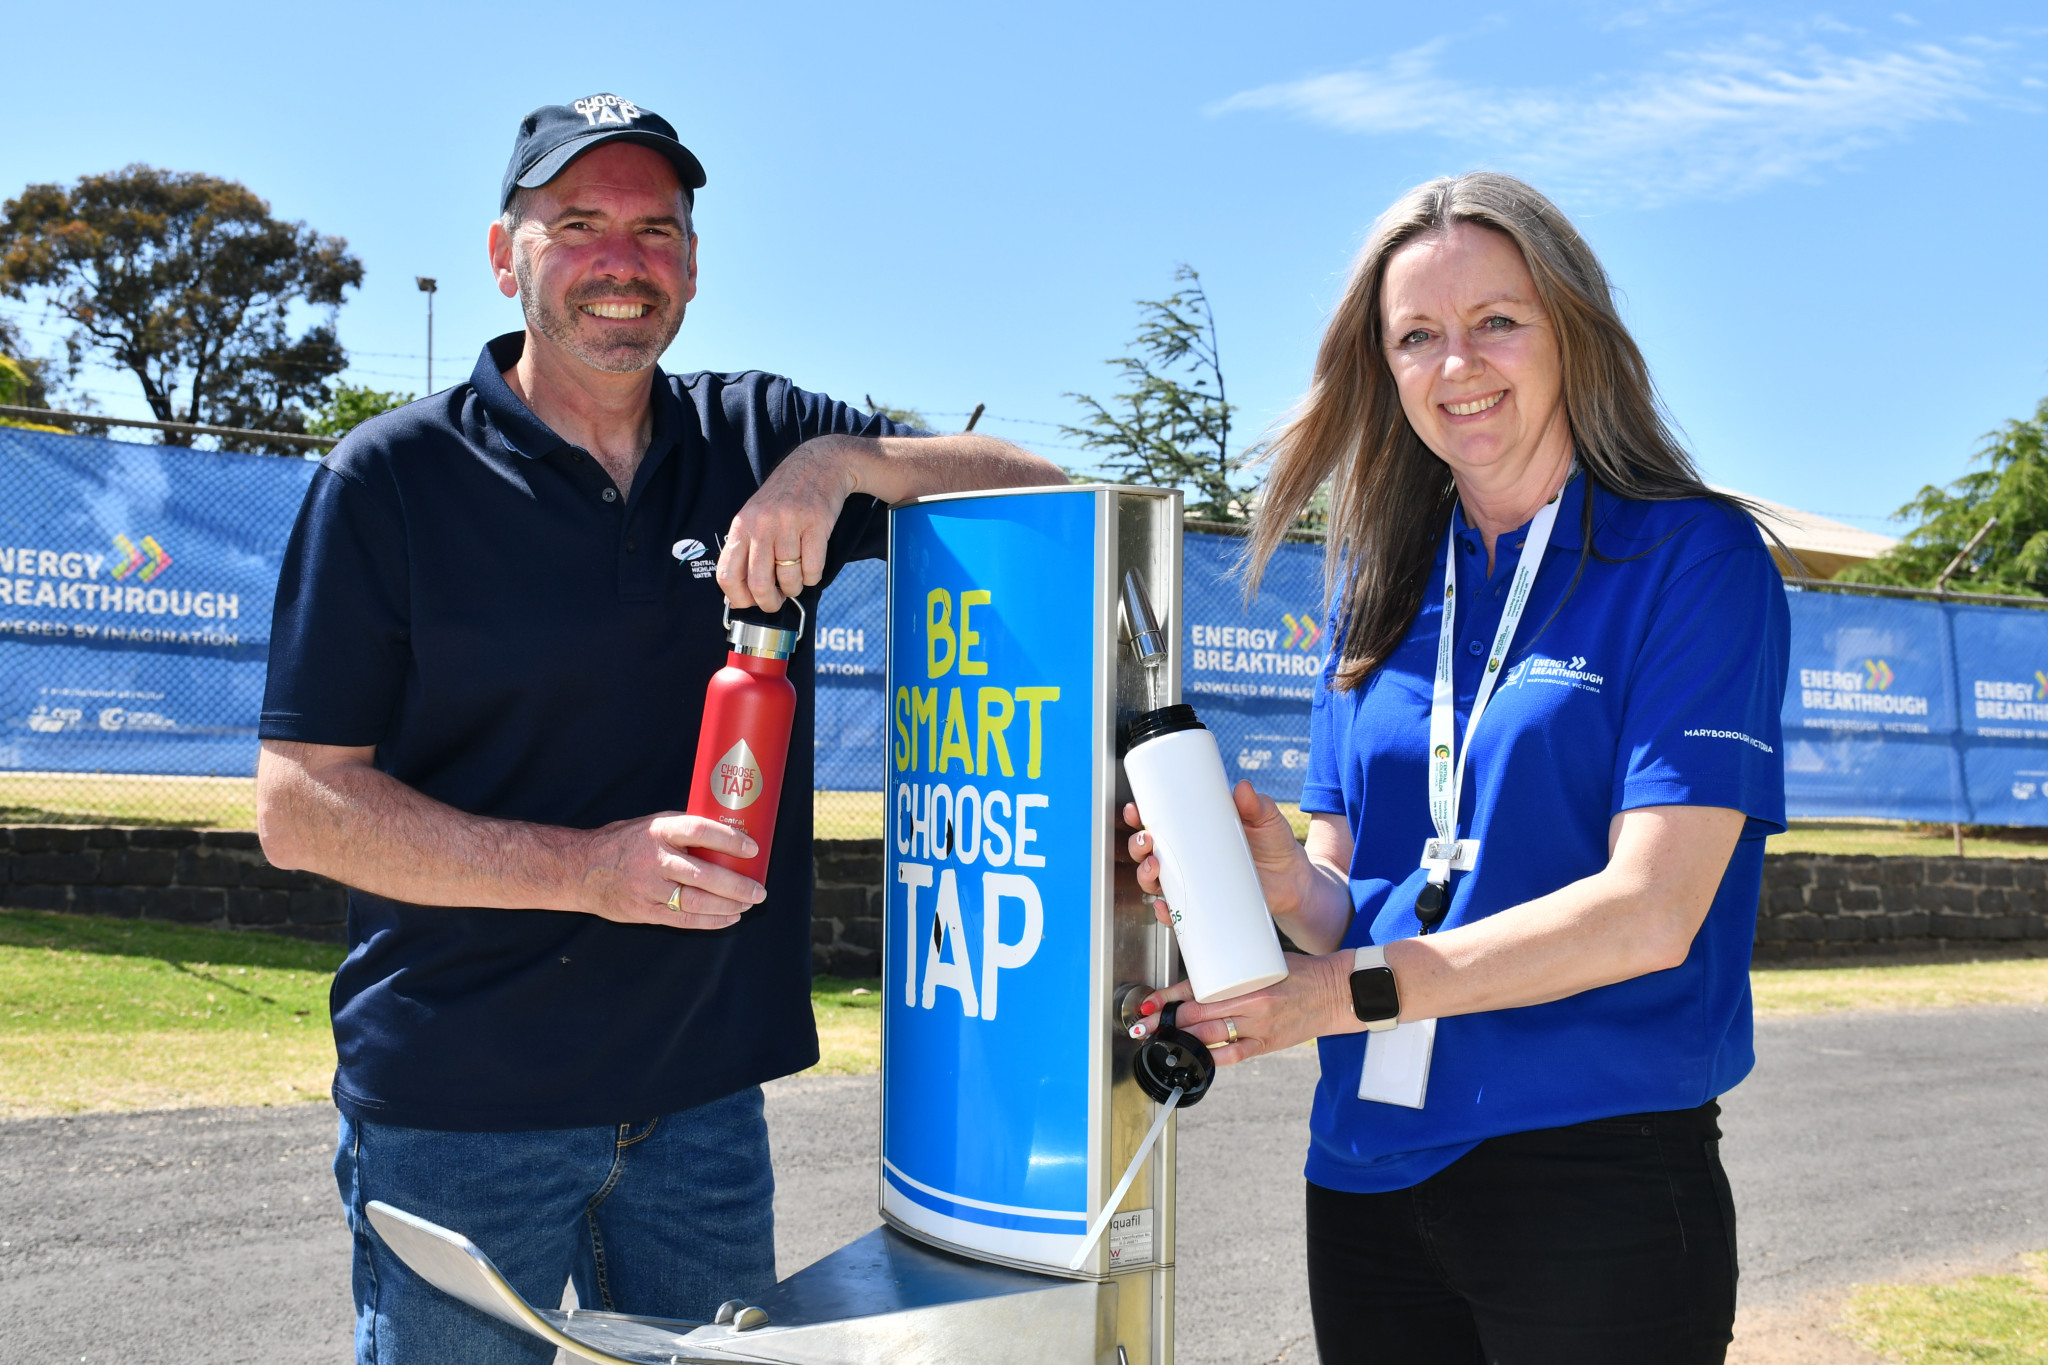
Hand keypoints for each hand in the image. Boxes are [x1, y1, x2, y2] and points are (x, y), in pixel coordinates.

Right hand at [572, 813, 765, 929]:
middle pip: (703, 874)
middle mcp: (654, 859)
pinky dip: (709, 920)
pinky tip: (729, 918)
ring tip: (748, 904)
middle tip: (759, 890)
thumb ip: (682, 830)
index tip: (752, 848)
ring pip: (695, 901)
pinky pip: (682, 919)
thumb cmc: (623, 842)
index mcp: (658, 830)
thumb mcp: (651, 825)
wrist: (581, 869)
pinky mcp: (643, 911)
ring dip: (727, 906)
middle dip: (736, 885)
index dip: (729, 840)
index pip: (699, 831)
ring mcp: (647, 888)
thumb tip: (725, 834)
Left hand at [717, 435, 864, 610]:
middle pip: (759, 583)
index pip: (727, 574)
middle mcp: (762, 525)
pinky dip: (813, 577)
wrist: (818, 465)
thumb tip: (740, 592)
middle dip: (769, 602)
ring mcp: (789, 524)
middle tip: (776, 601)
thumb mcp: (755, 515)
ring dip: (794, 589)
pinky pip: (813, 569)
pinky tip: (811, 568)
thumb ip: (746, 548)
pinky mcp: (816, 525)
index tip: (748, 602)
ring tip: (796, 580)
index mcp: (742, 525)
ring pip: (789, 579)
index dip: (737, 598)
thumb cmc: (784, 497)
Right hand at [1122, 780, 1310, 926]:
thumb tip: (1243, 789)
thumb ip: (1257, 805)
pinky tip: (1164, 908)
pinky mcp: (1204, 907)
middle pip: (1148, 853)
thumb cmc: (1277, 846)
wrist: (1295, 883)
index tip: (1135, 811)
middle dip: (1138, 847)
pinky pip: (1176, 913)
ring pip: (1155, 882)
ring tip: (1154, 869)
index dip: (1140, 817)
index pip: (1160, 822)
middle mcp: (1188, 858)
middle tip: (1148, 842)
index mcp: (1196, 832)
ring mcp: (1194, 884)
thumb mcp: (1267, 820)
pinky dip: (1164, 913)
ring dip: (1145, 876)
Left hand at [1126, 952, 1360, 1066]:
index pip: (1198, 989)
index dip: (1168, 999)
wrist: (1337, 992)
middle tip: (1148, 1024)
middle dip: (1167, 1021)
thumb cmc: (1302, 972)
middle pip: (1196, 1015)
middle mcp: (1251, 1005)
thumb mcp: (1265, 962)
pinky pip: (1232, 1055)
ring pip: (1209, 1037)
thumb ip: (1234, 971)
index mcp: (1248, 981)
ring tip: (1164, 1039)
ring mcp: (1259, 1028)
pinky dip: (1211, 1056)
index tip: (1148, 1004)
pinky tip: (1195, 1054)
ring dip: (1182, 1039)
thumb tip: (1200, 976)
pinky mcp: (1267, 1045)